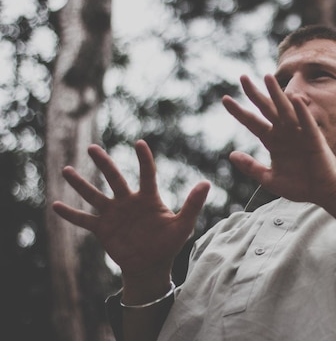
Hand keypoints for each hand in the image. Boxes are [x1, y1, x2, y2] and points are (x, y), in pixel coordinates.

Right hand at [52, 140, 209, 280]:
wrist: (151, 265)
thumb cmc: (169, 244)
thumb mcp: (183, 225)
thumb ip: (193, 205)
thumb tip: (207, 183)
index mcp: (149, 198)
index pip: (146, 173)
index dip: (144, 159)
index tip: (140, 143)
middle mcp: (129, 201)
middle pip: (114, 178)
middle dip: (104, 163)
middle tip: (92, 148)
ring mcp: (114, 214)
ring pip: (95, 195)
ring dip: (80, 184)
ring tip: (66, 170)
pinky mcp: (103, 229)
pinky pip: (84, 220)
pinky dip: (71, 214)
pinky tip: (55, 205)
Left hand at [222, 74, 335, 205]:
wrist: (322, 192)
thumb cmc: (298, 185)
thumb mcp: (269, 179)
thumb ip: (251, 167)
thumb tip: (231, 155)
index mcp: (272, 140)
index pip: (252, 122)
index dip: (239, 111)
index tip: (225, 99)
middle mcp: (284, 132)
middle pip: (266, 109)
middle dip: (255, 94)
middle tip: (242, 77)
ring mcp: (299, 133)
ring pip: (285, 110)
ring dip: (277, 94)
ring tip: (267, 78)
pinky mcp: (314, 139)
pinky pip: (307, 123)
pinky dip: (302, 111)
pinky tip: (295, 99)